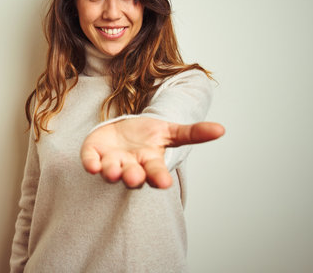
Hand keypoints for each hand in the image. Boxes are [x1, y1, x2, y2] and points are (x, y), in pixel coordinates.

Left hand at [80, 117, 224, 188]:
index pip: (156, 173)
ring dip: (111, 171)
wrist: (123, 131)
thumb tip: (221, 129)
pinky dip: (91, 163)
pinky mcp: (94, 155)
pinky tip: (92, 165)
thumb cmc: (148, 136)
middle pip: (132, 175)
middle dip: (133, 177)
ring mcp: (111, 161)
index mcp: (150, 162)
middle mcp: (131, 166)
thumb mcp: (170, 132)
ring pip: (111, 170)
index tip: (164, 184)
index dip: (159, 178)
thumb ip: (193, 133)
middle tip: (134, 177)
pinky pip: (91, 161)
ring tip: (112, 171)